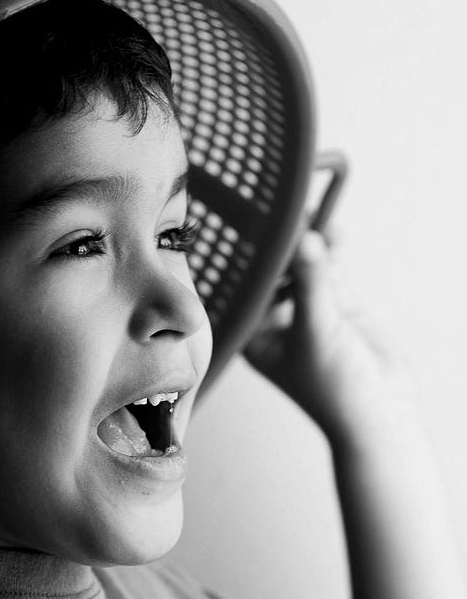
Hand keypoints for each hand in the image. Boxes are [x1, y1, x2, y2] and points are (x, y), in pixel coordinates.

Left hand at [244, 231, 416, 447]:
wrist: (383, 416)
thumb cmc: (335, 390)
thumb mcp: (317, 331)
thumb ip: (311, 283)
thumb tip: (305, 239)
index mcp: (252, 333)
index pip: (245, 286)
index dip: (249, 255)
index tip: (251, 222)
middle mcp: (274, 320)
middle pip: (273, 273)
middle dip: (280, 244)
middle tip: (284, 210)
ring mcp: (306, 311)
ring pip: (302, 268)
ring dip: (308, 244)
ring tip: (310, 213)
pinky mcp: (336, 307)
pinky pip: (328, 272)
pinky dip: (331, 252)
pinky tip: (333, 230)